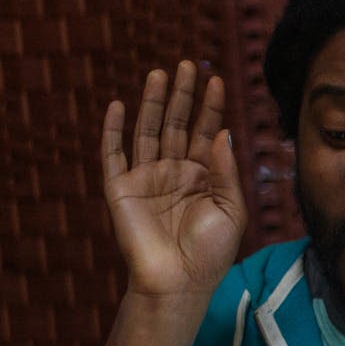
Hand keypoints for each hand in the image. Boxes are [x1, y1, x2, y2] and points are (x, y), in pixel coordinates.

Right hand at [101, 61, 246, 301]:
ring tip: (160, 73)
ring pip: (148, 130)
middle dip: (183, 94)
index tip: (217, 80)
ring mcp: (147, 178)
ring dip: (153, 102)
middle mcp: (175, 172)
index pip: (208, 132)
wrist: (179, 281)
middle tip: (187, 64)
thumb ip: (226, 171)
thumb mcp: (231, 209)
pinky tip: (118, 105)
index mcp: (204, 176)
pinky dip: (113, 130)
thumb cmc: (211, 251)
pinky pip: (113, 153)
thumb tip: (223, 132)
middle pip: (178, 124)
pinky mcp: (121, 188)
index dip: (212, 106)